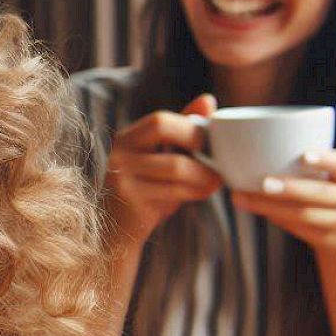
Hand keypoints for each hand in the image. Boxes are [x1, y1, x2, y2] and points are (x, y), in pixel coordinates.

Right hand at [105, 94, 222, 245]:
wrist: (118, 235)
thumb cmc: (147, 195)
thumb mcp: (165, 161)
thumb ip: (182, 132)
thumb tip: (208, 100)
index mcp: (127, 139)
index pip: (160, 119)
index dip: (190, 125)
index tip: (211, 141)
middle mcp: (119, 152)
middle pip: (162, 127)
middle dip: (196, 140)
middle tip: (216, 157)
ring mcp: (121, 175)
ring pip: (175, 164)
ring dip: (203, 173)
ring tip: (215, 181)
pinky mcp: (130, 198)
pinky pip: (173, 189)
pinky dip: (195, 191)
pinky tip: (202, 193)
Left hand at [231, 149, 335, 261]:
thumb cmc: (325, 201)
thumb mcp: (326, 183)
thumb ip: (302, 171)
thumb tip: (251, 157)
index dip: (325, 159)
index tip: (304, 155)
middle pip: (321, 192)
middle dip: (292, 188)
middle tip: (264, 183)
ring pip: (305, 214)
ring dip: (271, 207)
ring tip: (244, 199)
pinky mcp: (327, 240)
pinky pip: (299, 228)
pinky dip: (276, 218)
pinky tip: (257, 210)